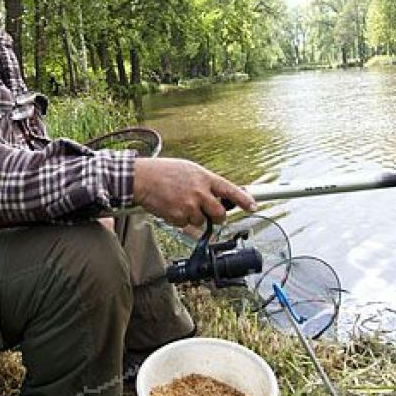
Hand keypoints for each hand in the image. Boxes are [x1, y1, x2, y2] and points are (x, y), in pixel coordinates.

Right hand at [132, 157, 256, 228]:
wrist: (142, 178)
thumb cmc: (163, 172)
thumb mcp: (189, 170)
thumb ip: (204, 182)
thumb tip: (217, 194)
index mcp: (204, 178)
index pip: (230, 190)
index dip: (244, 200)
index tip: (253, 206)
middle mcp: (200, 192)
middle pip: (219, 214)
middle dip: (216, 216)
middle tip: (208, 212)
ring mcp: (189, 206)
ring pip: (201, 222)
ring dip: (193, 217)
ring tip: (180, 203)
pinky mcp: (178, 216)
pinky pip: (185, 225)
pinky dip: (179, 220)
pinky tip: (171, 207)